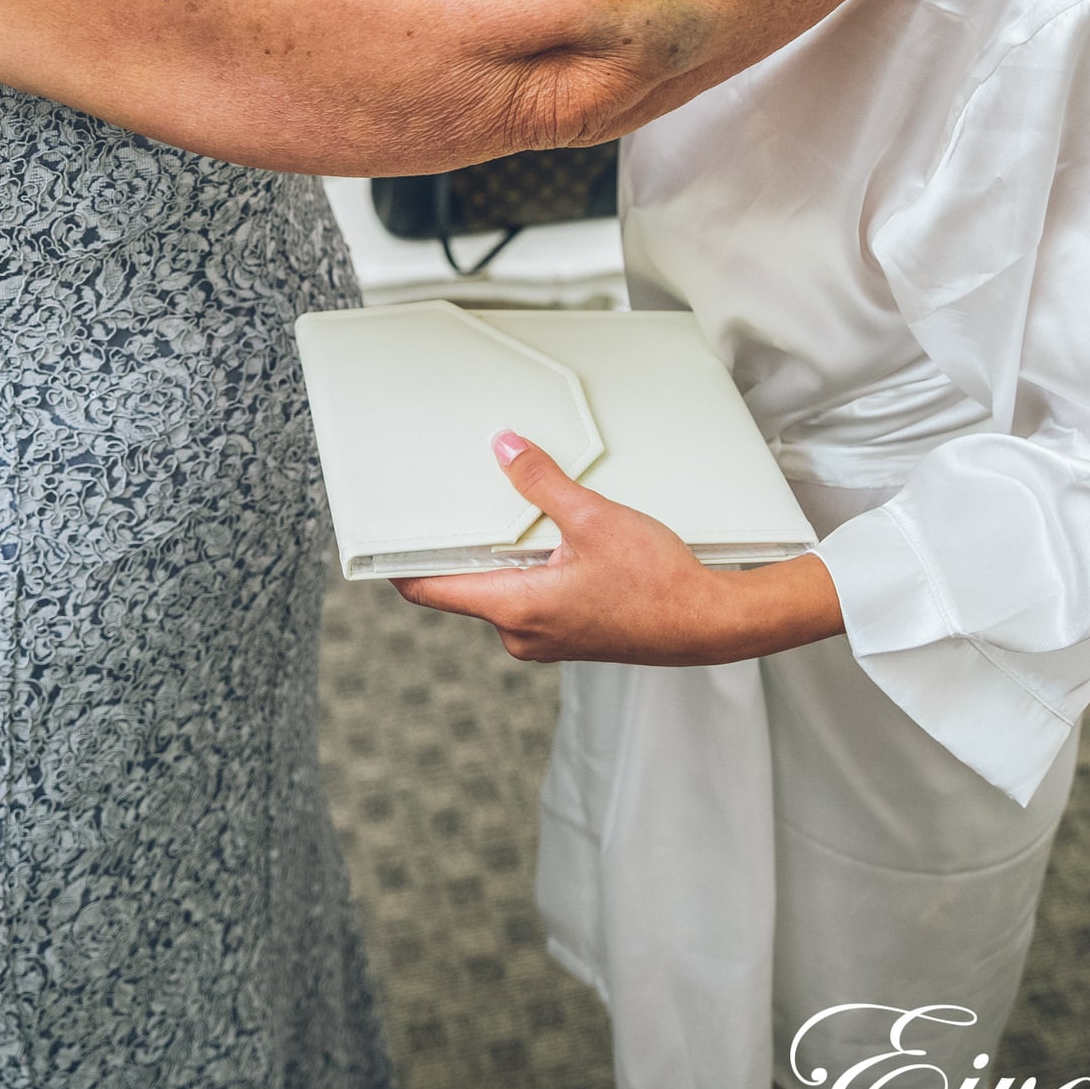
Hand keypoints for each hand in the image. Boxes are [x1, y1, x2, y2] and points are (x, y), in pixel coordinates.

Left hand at [393, 432, 843, 664]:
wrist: (709, 624)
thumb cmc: (657, 584)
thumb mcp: (593, 517)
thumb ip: (541, 482)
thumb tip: (505, 450)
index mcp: (515, 609)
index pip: (432, 591)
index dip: (400, 564)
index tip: (380, 541)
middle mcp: (522, 633)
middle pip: (465, 588)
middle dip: (462, 547)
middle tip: (456, 505)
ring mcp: (546, 639)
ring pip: (501, 591)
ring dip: (504, 557)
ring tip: (520, 516)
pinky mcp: (570, 635)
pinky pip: (530, 599)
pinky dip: (530, 570)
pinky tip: (556, 542)